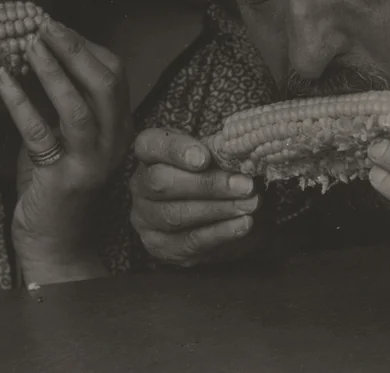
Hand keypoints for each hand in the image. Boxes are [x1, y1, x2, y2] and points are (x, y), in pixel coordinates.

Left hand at [0, 20, 129, 281]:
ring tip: (28, 45)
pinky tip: (2, 80)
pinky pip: (41, 133)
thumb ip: (54, 105)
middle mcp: (115, 143)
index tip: (54, 26)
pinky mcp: (65, 180)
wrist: (57, 247)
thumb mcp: (61, 139)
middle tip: (44, 25)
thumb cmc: (54, 190)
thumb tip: (28, 58)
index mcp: (119, 129)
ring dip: (53, 71)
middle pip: (105, 83)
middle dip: (74, 48)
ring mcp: (92, 163)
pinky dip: (20, 102)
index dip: (84, 46)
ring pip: (79, 106)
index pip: (114, 74)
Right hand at [129, 129, 260, 266]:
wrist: (209, 212)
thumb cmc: (210, 172)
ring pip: (174, 214)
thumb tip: (236, 157)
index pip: (150, 145)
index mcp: (148, 153)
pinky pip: (187, 241)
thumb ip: (218, 152)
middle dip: (207, 185)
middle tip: (244, 186)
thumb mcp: (212, 154)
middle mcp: (139, 184)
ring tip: (249, 206)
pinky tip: (242, 225)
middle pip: (162, 183)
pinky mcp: (158, 245)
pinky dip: (218, 233)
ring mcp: (144, 217)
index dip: (175, 150)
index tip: (204, 158)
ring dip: (217, 210)